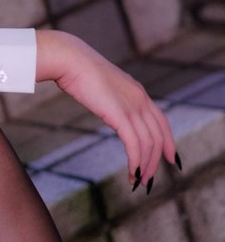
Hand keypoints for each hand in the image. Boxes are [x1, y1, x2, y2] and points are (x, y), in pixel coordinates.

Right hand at [35, 30, 175, 188]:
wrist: (70, 60)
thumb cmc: (78, 71)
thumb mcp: (102, 85)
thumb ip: (111, 97)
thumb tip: (106, 106)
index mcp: (138, 92)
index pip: (161, 121)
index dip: (169, 141)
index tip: (170, 158)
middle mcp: (140, 99)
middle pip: (158, 137)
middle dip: (156, 162)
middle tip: (148, 180)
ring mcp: (132, 106)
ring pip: (148, 144)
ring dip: (145, 166)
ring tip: (137, 182)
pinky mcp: (120, 114)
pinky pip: (135, 144)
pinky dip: (136, 161)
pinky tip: (133, 173)